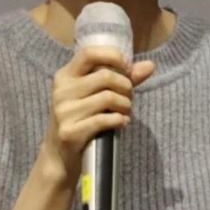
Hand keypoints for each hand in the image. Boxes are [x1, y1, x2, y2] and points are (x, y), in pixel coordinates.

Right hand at [40, 46, 154, 185]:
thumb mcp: (94, 95)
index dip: (113, 56)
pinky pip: (104, 120)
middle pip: (105, 76)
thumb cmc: (81, 119)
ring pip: (108, 98)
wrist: (59, 156)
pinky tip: (122, 123)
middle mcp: (62, 90)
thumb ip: (121, 78)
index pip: (89, 53)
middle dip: (126, 87)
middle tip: (129, 98)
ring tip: (126, 112)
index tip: (127, 68)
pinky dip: (119, 120)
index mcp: (65, 76)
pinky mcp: (70, 132)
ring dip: (125, 105)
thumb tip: (150, 65)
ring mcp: (64, 112)